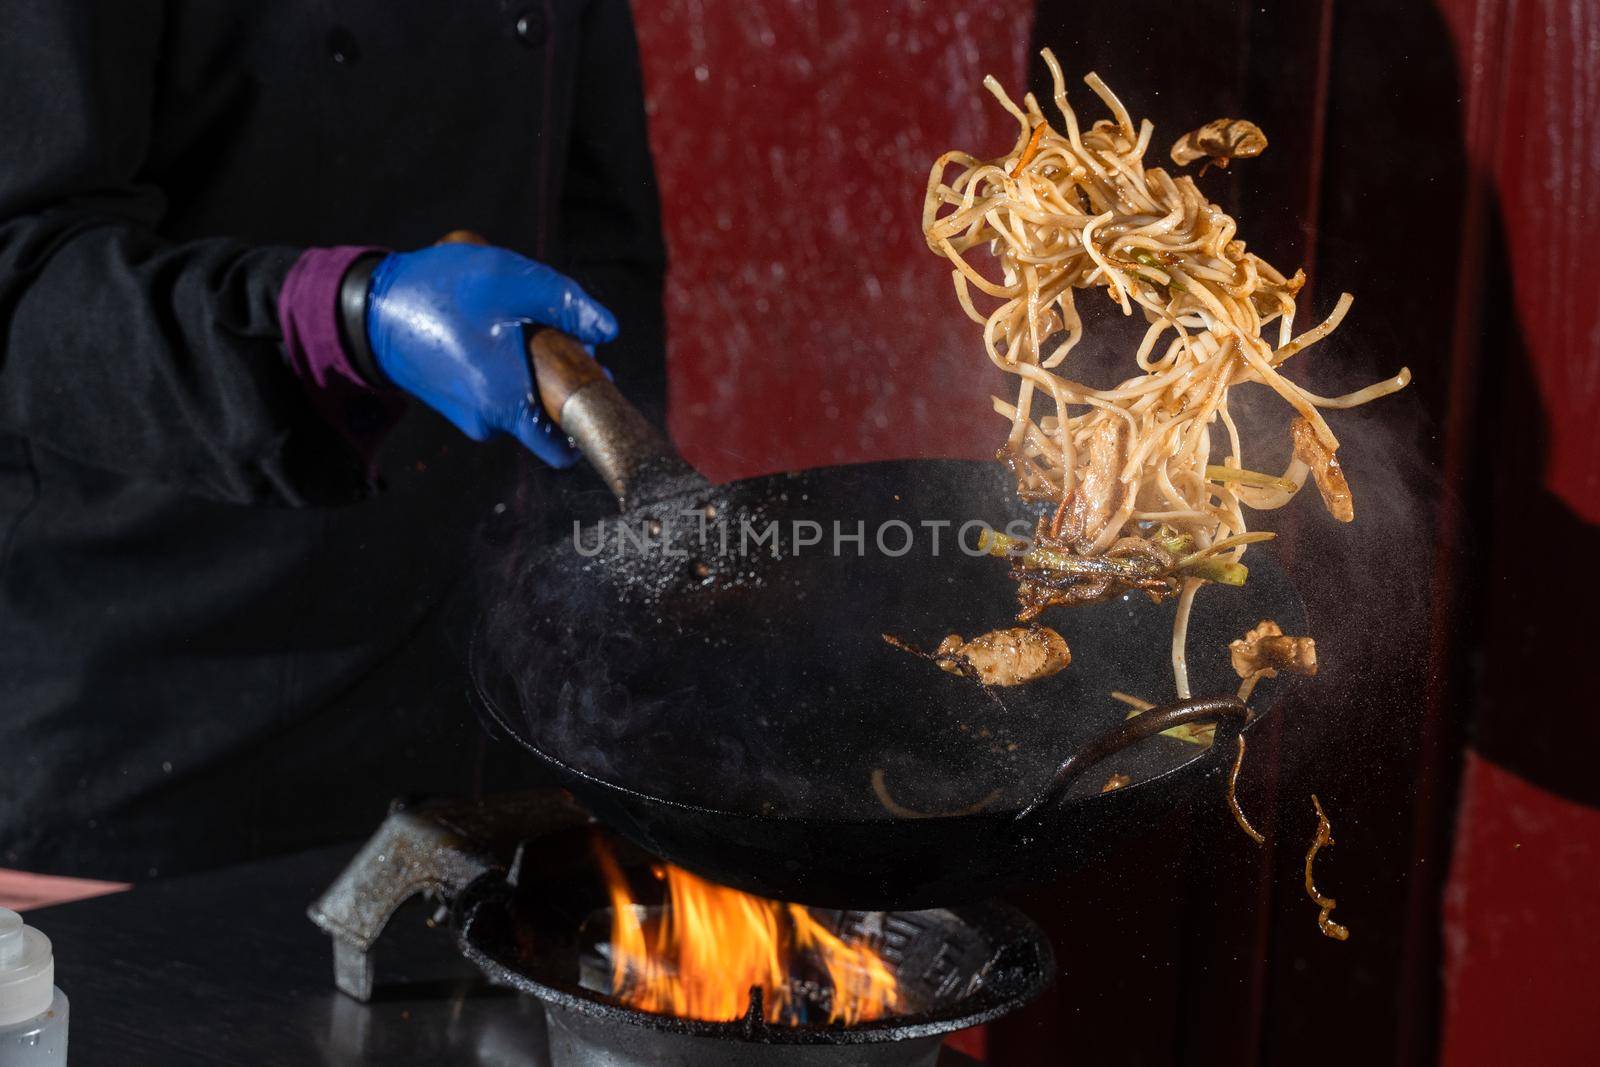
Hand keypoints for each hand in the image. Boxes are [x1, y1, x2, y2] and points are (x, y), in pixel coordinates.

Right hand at [363, 243, 616, 465]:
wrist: (367, 309)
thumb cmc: (438, 294)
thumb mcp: (511, 281)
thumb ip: (566, 302)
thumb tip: (608, 328)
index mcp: (508, 406)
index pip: (564, 446)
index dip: (588, 416)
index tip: (594, 382)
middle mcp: (491, 423)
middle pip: (550, 407)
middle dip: (559, 370)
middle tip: (544, 326)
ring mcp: (471, 416)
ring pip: (524, 393)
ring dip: (530, 361)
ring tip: (507, 321)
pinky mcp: (457, 403)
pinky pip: (498, 388)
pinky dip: (504, 363)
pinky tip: (487, 328)